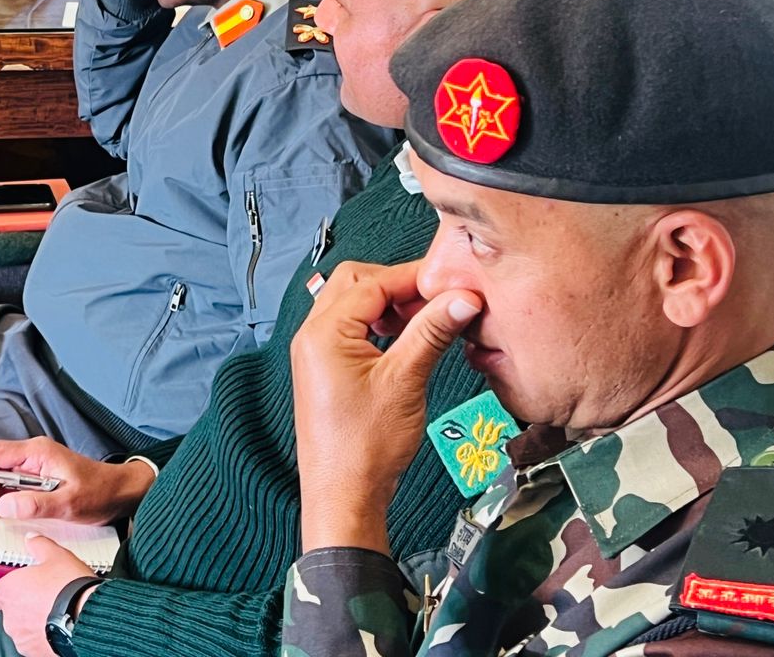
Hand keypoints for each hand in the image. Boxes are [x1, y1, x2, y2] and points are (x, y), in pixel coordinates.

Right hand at [0, 437, 155, 524]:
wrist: (119, 492)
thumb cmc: (98, 492)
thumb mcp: (68, 503)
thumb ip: (35, 504)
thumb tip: (3, 505)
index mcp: (35, 452)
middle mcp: (30, 453)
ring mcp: (31, 464)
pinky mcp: (33, 476)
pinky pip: (5, 482)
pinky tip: (5, 509)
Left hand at [0, 535, 94, 656]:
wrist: (88, 617)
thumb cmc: (69, 587)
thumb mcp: (56, 556)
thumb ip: (39, 546)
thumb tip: (32, 539)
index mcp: (8, 592)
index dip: (6, 589)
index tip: (19, 585)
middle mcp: (11, 618)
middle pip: (11, 612)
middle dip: (24, 606)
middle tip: (44, 595)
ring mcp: (23, 639)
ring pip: (24, 629)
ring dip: (34, 622)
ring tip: (55, 611)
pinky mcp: (37, 653)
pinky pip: (37, 643)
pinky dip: (45, 636)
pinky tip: (61, 625)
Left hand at [291, 259, 481, 552]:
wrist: (344, 494)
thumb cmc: (366, 446)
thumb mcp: (405, 381)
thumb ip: (431, 332)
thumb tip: (461, 298)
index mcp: (324, 331)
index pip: (371, 282)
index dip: (413, 278)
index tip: (452, 281)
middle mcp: (312, 334)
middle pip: (355, 283)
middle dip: (397, 285)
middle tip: (437, 298)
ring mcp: (315, 350)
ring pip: (352, 304)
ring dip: (388, 305)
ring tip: (426, 319)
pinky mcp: (325, 367)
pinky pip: (350, 329)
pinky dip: (378, 325)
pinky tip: (406, 338)